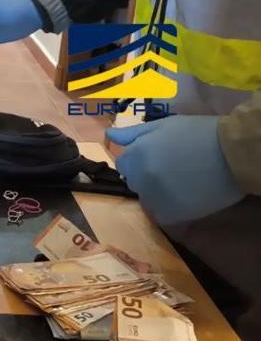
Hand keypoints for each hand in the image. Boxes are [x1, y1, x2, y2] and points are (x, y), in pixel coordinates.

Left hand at [107, 116, 244, 223]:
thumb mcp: (162, 126)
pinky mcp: (169, 214)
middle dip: (146, 175)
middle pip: (133, 181)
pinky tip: (186, 194)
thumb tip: (109, 136)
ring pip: (146, 198)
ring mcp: (153, 198)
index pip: (123, 164)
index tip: (157, 156)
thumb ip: (132, 134)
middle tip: (172, 167)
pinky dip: (169, 207)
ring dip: (157, 192)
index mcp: (135, 155)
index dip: (138, 160)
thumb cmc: (197, 133)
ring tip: (181, 181)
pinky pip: (160, 214)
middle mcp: (139, 178)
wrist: (231, 154)